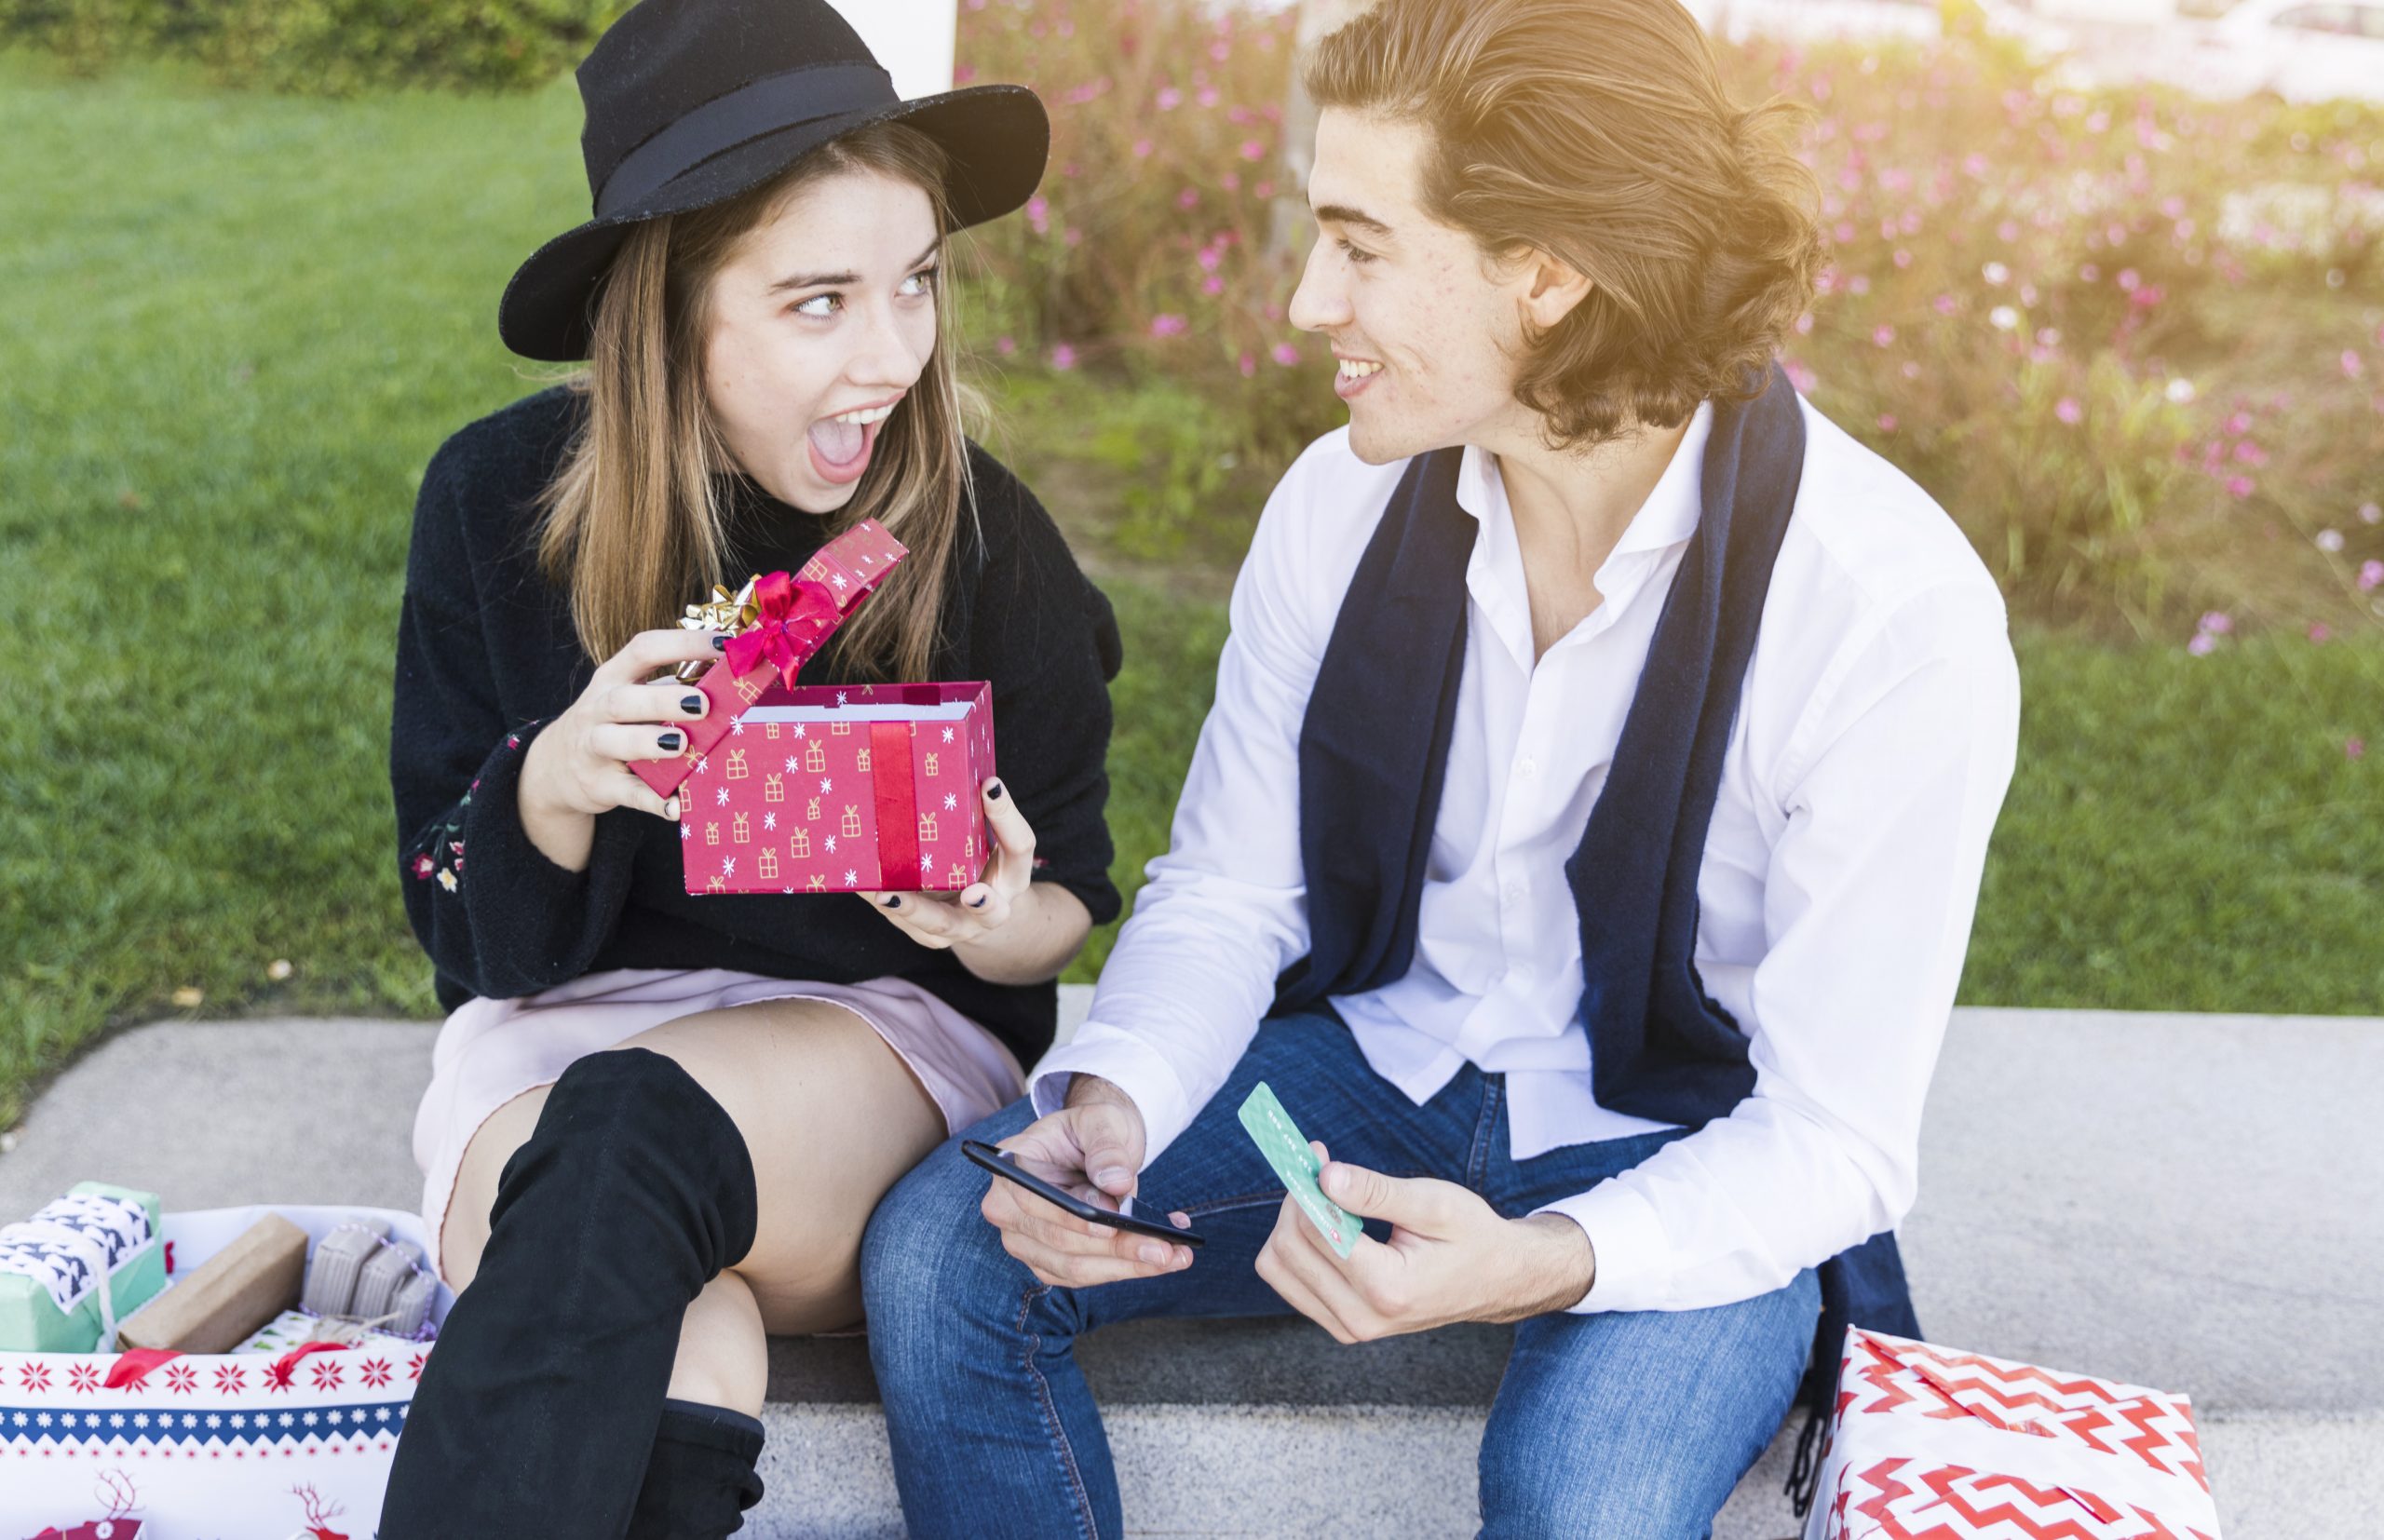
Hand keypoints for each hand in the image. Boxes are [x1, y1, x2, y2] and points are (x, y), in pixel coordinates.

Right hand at [519, 628, 726, 823]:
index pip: (643, 649)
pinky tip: (678, 806)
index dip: (683, 643)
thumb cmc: (614, 722)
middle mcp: (597, 708)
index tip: (724, 644)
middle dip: (663, 700)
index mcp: (613, 677)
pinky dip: (653, 801)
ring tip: (682, 745)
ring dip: (649, 742)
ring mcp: (593, 747)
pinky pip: (627, 793)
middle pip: (624, 699)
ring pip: (613, 741)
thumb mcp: (633, 696)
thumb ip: (672, 687)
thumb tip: (731, 681)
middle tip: (703, 704)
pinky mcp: (598, 785)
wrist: (556, 766)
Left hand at [858, 776, 1032, 949]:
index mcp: (1013, 874)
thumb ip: (985, 814)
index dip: (1006, 817)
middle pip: (991, 911)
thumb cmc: (984, 862)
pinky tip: (859, 885)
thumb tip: (972, 775)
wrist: (978, 912)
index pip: (1019, 845)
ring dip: (912, 910)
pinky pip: (903, 921)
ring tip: (885, 894)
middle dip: (982, 903)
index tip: (989, 786)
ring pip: (938, 925)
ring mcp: (958, 926)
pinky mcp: (926, 932)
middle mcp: (992, 908)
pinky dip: (882, 903)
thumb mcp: (994, 839)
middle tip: (971, 892)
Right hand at [978, 1075, 1196, 1287]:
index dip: (1069, 1219)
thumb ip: (1106, 1148)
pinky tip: (1165, 1257)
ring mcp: (1024, 1241)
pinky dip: (1125, 1270)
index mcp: (1013, 1166)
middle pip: (1059, 1242)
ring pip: (1075, 1268)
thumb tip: (1116, 1183)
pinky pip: (1085, 1277)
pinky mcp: (1047, 1262)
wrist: (1095, 1144)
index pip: (1033, 1201)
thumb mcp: (1102, 1121)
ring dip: (1127, 1267)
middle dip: (1116, 1249)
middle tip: (1164, 1249)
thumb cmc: (1092, 1129)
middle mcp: (1008, 1209)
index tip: (1110, 1229)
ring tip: (1173, 1256)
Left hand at [1254, 1142, 1596, 1341]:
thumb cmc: (1471, 1236)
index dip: (1307, 1183)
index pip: (1316, 1230)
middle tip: (1321, 1167)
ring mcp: (1349, 1328)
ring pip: (1278, 1267)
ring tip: (1326, 1197)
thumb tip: (1324, 1175)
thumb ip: (1376, 1191)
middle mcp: (1361, 1317)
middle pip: (1288, 1248)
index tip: (1315, 1152)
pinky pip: (1290, 1282)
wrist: (1496, 1280)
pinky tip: (1329, 1224)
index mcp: (1387, 1287)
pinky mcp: (1341, 1325)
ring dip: (1292, 1223)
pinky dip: (1298, 1247)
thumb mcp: (1434, 1203)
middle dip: (1296, 1200)